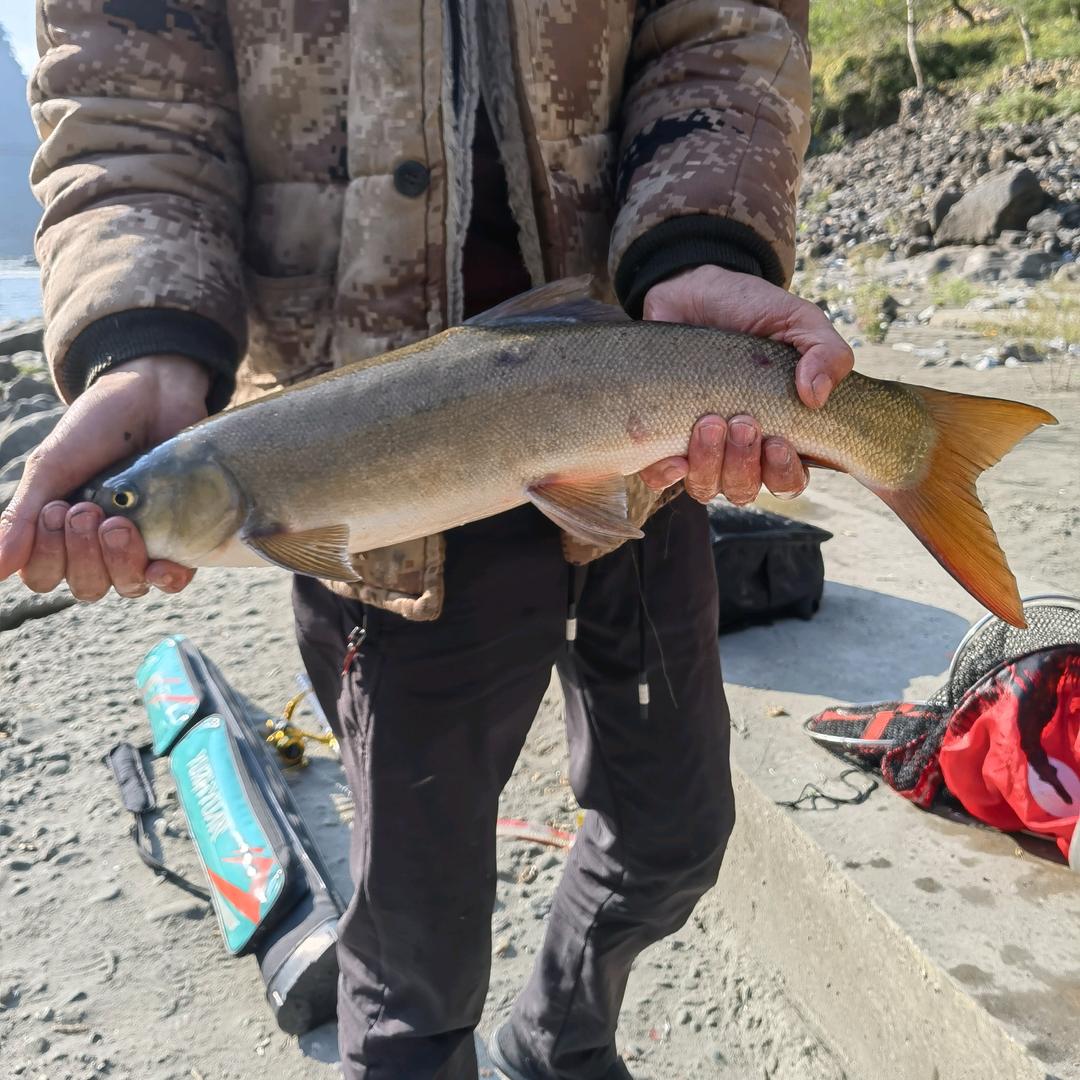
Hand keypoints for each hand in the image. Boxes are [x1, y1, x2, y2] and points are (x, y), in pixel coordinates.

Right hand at [0, 355, 209, 599]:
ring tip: (118, 522)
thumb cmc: (94, 429)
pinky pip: (174, 579)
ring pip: (127, 585)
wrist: (151, 394)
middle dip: (82, 554)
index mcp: (61, 533)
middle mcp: (100, 547)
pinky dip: (165, 578)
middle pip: (87, 587)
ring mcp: (143, 543)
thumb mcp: (50, 468)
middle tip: (87, 508)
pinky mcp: (182, 536)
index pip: (45, 576)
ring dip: (118, 561)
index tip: (55, 509)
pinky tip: (161, 566)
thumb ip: (21, 518)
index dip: (47, 555)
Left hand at [638, 265, 853, 504]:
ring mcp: (699, 447)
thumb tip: (817, 397)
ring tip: (709, 420)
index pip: (790, 481)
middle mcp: (741, 450)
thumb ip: (825, 351)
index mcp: (781, 432)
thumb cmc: (750, 309)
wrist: (690, 289)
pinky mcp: (660, 438)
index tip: (778, 442)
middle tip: (741, 421)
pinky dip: (667, 472)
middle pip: (746, 490)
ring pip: (707, 488)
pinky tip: (672, 451)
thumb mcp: (797, 320)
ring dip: (709, 464)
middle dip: (744, 465)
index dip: (785, 474)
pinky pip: (661, 479)